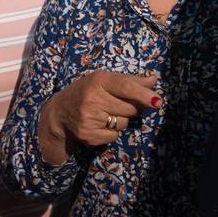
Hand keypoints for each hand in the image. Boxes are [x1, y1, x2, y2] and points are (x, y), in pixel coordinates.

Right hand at [38, 71, 160, 163]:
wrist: (60, 113)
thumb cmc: (88, 92)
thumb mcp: (105, 80)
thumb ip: (130, 80)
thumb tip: (154, 80)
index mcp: (98, 80)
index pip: (126, 87)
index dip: (144, 95)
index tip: (158, 101)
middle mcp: (92, 99)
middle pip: (130, 108)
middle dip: (132, 108)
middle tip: (121, 104)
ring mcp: (89, 118)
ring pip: (124, 123)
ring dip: (122, 120)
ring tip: (106, 113)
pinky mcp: (89, 135)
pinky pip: (115, 136)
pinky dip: (112, 132)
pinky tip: (100, 124)